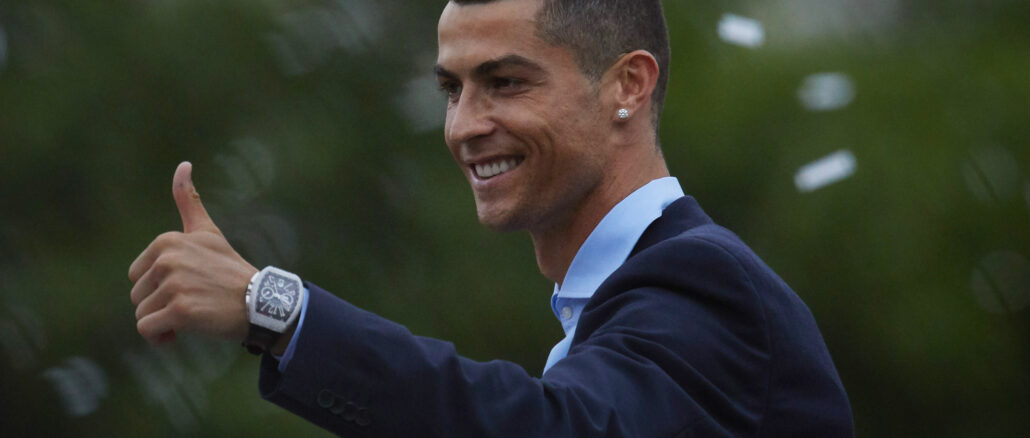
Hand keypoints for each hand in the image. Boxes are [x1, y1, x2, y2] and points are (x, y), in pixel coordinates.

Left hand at [129, 162, 257, 345]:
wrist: (260, 303)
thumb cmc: (231, 271)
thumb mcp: (208, 232)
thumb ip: (189, 201)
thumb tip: (183, 164)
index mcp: (167, 241)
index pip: (137, 276)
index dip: (159, 288)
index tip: (189, 286)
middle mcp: (167, 260)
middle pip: (137, 297)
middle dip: (160, 307)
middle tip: (194, 302)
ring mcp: (174, 284)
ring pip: (142, 315)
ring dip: (163, 324)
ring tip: (193, 317)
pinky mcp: (180, 310)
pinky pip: (147, 330)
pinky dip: (161, 338)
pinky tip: (183, 332)